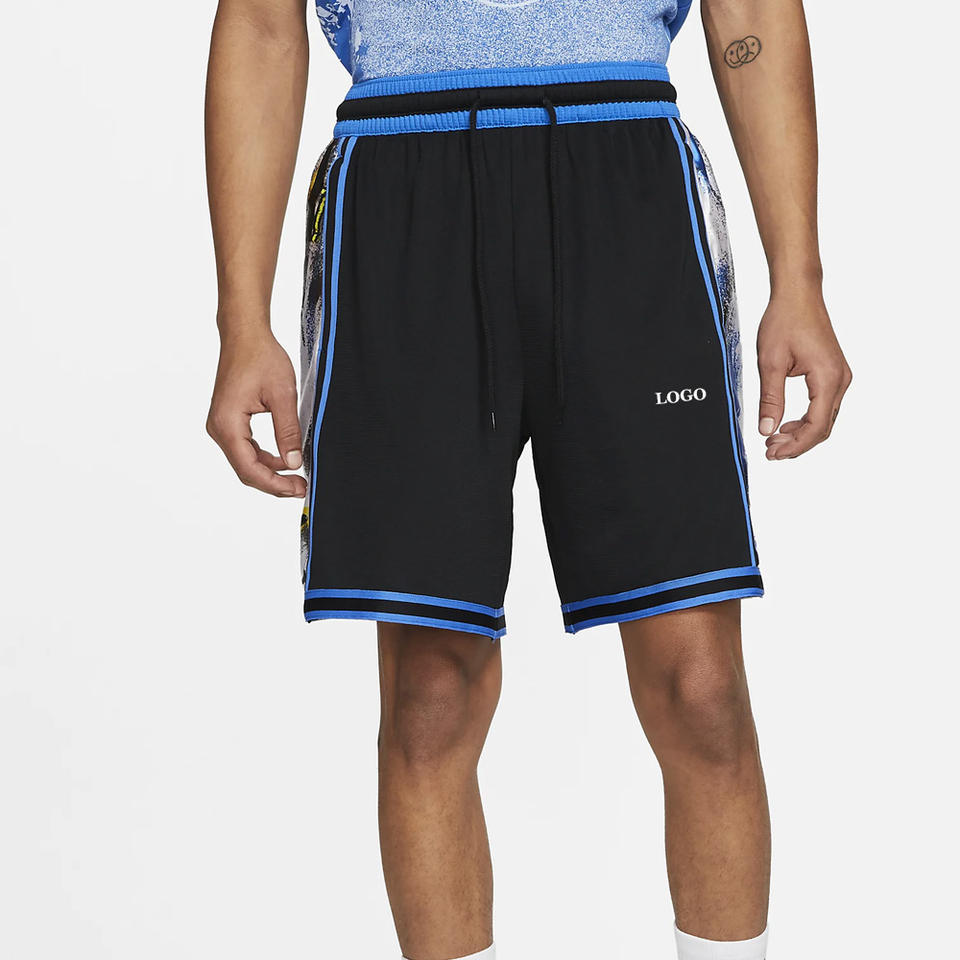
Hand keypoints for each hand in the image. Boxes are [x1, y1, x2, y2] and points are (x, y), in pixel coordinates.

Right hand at [206, 327, 306, 496]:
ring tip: (297, 477)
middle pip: (245, 470)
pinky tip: (286, 459)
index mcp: (228, 424)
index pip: (250, 469)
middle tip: (301, 487)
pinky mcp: (229, 421)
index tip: (298, 488)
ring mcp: (221, 426)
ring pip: (246, 461)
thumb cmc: (261, 357)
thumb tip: (294, 463)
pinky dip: (265, 458)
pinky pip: (245, 449)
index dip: (275, 484)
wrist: (245, 335)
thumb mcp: (283, 396)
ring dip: (270, 472)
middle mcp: (218, 428)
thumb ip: (288, 432)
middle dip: (274, 483)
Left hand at [756, 286, 851, 459]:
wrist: (798, 294)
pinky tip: (786, 423)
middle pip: (823, 426)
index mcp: (828, 378)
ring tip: (774, 440)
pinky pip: (823, 404)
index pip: (816, 426)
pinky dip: (806, 418)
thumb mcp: (770, 363)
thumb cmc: (785, 320)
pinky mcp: (833, 372)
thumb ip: (770, 399)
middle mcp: (840, 379)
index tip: (773, 453)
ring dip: (801, 433)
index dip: (795, 445)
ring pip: (824, 418)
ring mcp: (839, 376)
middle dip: (797, 444)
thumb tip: (767, 429)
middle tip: (770, 451)